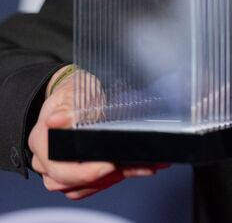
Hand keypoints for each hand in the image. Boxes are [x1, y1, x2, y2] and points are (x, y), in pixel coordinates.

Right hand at [28, 65, 168, 199]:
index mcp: (41, 139)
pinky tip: (136, 168)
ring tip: (142, 166)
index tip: (109, 165)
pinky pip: (89, 187)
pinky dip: (112, 179)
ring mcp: (57, 171)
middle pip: (68, 182)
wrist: (78, 96)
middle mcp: (44, 160)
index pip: (57, 166)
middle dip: (103, 177)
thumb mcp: (76, 93)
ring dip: (112, 179)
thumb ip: (70, 108)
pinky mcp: (72, 176)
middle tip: (133, 166)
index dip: (83, 171)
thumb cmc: (77, 94)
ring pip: (80, 188)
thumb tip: (55, 121)